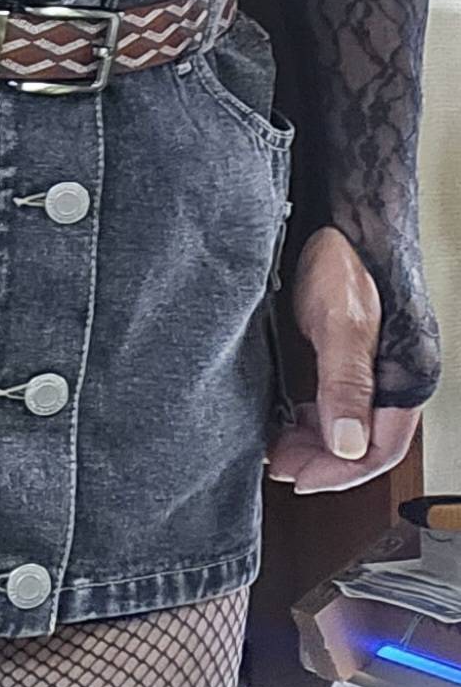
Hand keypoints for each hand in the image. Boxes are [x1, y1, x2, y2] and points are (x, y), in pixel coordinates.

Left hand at [264, 225, 419, 492]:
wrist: (342, 207)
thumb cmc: (349, 253)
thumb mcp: (342, 323)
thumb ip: (345, 386)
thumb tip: (349, 446)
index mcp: (410, 375)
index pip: (380, 452)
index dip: (337, 473)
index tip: (297, 479)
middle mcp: (399, 375)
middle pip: (364, 444)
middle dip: (320, 461)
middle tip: (276, 463)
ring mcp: (378, 364)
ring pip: (349, 425)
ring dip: (313, 442)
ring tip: (275, 444)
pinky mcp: (355, 352)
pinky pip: (339, 402)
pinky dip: (311, 418)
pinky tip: (285, 416)